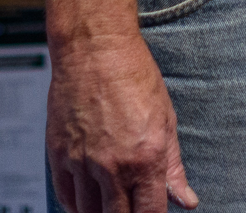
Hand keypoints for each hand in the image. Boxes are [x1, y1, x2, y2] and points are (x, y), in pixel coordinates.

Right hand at [46, 31, 197, 212]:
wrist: (95, 49)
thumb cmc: (134, 76)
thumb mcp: (166, 120)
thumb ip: (174, 167)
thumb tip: (186, 201)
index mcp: (146, 157)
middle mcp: (113, 165)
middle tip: (130, 208)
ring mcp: (82, 162)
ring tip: (110, 204)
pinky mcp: (59, 154)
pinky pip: (65, 196)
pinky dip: (76, 204)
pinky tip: (88, 199)